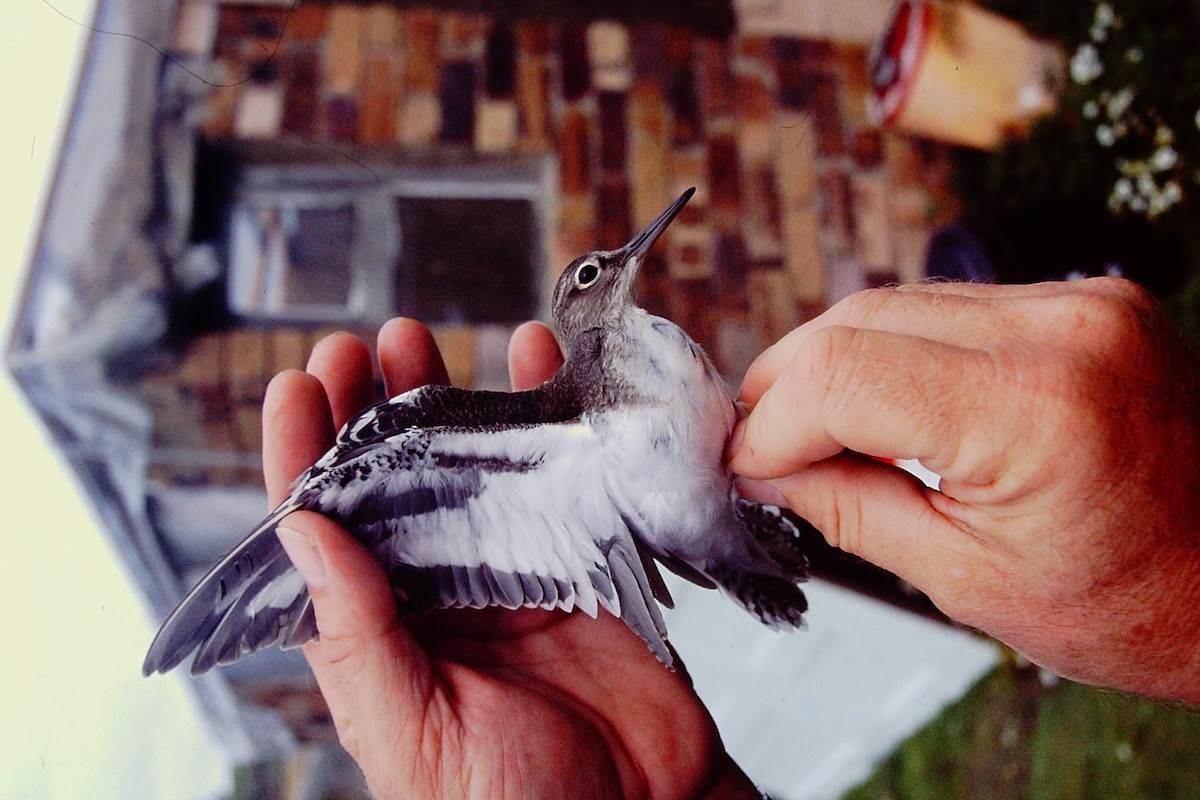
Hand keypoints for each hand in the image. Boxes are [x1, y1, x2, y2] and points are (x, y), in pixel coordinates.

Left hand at [263, 318, 757, 798]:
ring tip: (420, 340)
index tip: (299, 386)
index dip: (303, 455)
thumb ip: (359, 638)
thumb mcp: (412, 732)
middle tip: (360, 347)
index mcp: (378, 637)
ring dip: (441, 398)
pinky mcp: (577, 556)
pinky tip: (532, 363)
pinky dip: (544, 415)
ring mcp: (508, 568)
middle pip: (389, 481)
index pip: (323, 532)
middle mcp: (436, 592)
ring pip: (463, 465)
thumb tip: (302, 533)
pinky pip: (554, 472)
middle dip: (366, 408)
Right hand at [729, 278, 1199, 702]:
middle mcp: (1062, 327)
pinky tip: (877, 403)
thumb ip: (849, 509)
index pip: (841, 376)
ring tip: (809, 429)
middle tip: (758, 447)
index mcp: (1036, 408)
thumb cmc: (1132, 605)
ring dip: (834, 363)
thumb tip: (763, 466)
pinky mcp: (1084, 299)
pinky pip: (950, 308)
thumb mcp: (967, 580)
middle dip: (788, 384)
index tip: (744, 468)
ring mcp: (1080, 300)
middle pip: (857, 321)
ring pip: (895, 304)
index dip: (771, 422)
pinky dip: (893, 352)